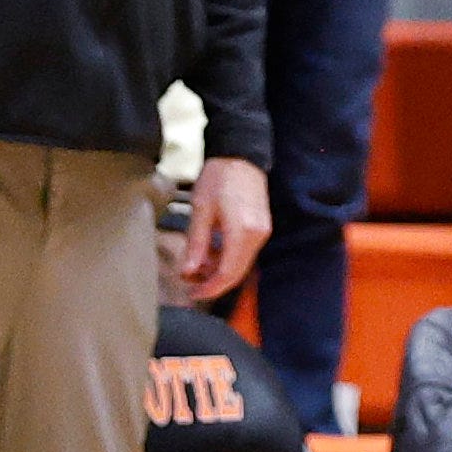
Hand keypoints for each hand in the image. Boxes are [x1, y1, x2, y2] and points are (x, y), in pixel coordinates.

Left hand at [182, 155, 272, 301]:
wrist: (240, 157)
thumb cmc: (218, 179)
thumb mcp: (200, 211)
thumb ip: (196, 244)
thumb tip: (188, 272)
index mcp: (243, 231)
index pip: (228, 272)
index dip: (210, 288)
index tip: (192, 294)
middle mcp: (258, 235)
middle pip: (237, 272)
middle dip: (213, 282)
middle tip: (190, 283)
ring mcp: (262, 231)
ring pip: (241, 263)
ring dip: (219, 270)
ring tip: (195, 267)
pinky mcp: (261, 227)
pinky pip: (244, 252)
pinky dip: (227, 258)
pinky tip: (210, 253)